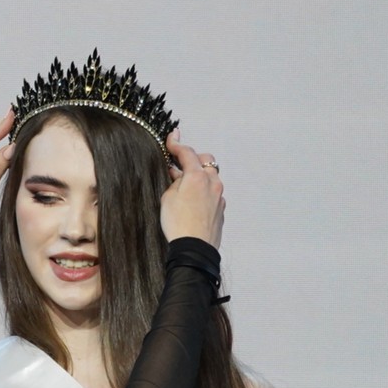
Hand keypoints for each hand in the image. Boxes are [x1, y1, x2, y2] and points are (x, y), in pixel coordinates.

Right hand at [159, 129, 224, 247]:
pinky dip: (204, 191)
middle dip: (193, 159)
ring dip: (199, 176)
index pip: (187, 153)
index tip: (172, 138)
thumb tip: (178, 175)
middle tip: (179, 165)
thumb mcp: (167, 198)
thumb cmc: (178, 225)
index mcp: (198, 176)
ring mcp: (219, 196)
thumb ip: (174, 182)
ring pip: (211, 177)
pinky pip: (213, 193)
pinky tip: (193, 202)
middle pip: (206, 161)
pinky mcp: (221, 209)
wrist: (194, 249)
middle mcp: (212, 183)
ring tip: (185, 186)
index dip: (177, 144)